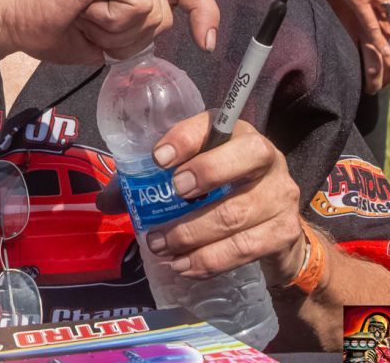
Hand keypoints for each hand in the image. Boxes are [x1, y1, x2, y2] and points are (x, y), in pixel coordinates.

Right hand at [0, 0, 219, 63]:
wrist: (2, 17)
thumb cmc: (43, 24)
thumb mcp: (103, 32)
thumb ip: (136, 26)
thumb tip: (170, 32)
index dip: (204, 10)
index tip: (206, 43)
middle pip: (167, 13)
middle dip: (129, 38)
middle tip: (86, 26)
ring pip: (154, 13)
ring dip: (115, 32)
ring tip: (79, 15)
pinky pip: (138, 6)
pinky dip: (110, 22)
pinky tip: (81, 9)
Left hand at [143, 113, 306, 285]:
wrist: (274, 230)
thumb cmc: (221, 193)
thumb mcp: (189, 177)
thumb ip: (147, 183)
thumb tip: (104, 202)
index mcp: (236, 133)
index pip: (214, 124)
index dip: (186, 138)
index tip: (158, 158)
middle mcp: (266, 157)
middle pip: (242, 160)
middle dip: (202, 177)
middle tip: (168, 198)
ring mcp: (280, 195)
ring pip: (237, 213)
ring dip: (193, 233)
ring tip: (161, 246)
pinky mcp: (285, 232)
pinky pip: (246, 248)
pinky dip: (210, 260)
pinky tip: (186, 265)